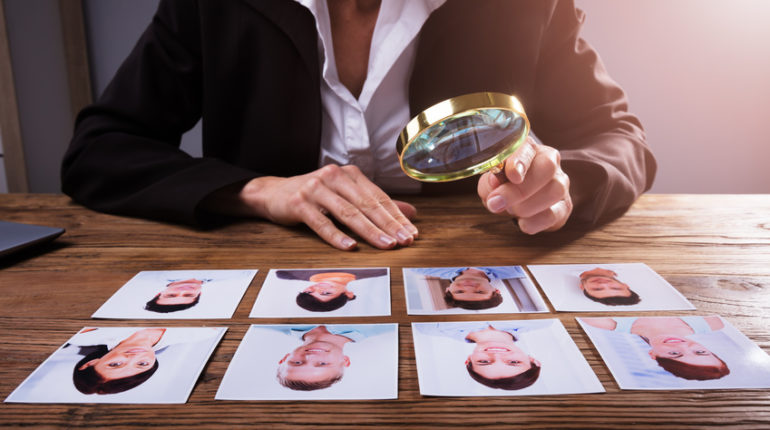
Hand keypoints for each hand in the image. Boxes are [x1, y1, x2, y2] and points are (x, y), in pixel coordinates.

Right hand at [231, 164, 417, 249]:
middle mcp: (334, 176)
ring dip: (369, 231)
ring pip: (348, 212)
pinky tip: (349, 247)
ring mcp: (316, 187)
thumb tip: (410, 214)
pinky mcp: (299, 202)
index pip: (378, 197)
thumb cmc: (314, 196)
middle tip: (404, 241)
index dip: (396, 216)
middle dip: (388, 225)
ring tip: (386, 245)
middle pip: (367, 204)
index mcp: (349, 174)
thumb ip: (375, 204)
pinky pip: (321, 221)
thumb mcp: (345, 196)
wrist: (272, 193)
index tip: (412, 234)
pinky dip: (336, 235)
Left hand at [477, 136, 571, 233]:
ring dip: (526, 206)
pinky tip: (522, 222)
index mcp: (528, 149)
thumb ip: (490, 182)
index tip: (512, 176)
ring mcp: (560, 184)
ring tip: (510, 210)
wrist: (516, 202)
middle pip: (547, 167)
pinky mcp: (564, 206)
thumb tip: (495, 182)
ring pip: (554, 191)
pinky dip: (535, 222)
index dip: (520, 161)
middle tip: (497, 202)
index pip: (528, 148)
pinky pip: (555, 214)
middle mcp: (549, 162)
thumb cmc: (502, 186)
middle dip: (521, 189)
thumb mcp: (490, 182)